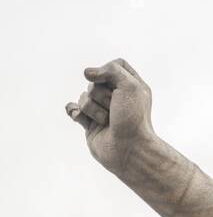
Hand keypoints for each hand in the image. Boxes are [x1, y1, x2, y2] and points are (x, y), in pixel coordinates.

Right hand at [66, 59, 154, 175]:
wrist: (129, 150)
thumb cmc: (133, 120)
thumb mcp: (130, 86)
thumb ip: (111, 69)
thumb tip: (87, 73)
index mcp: (131, 87)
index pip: (116, 65)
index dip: (109, 71)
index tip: (112, 82)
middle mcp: (117, 98)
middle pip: (95, 82)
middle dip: (102, 96)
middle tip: (115, 110)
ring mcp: (102, 111)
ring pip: (84, 97)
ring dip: (94, 109)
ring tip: (107, 122)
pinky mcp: (90, 124)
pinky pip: (74, 110)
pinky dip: (74, 112)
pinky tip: (78, 115)